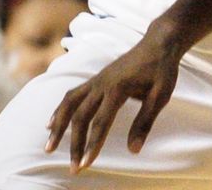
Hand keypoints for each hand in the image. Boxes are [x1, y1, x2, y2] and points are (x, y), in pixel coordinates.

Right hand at [45, 25, 181, 173]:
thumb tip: (133, 150)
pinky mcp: (95, 78)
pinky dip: (60, 109)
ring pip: (69, 103)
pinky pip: (72, 94)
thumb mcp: (161, 96)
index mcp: (118, 88)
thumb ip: (145, 121)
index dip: (92, 145)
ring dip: (58, 126)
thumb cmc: (162, 70)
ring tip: (49, 146)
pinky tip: (52, 122)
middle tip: (73, 168)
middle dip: (74, 144)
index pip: (100, 122)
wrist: (159, 43)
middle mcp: (102, 83)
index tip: (85, 165)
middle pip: (81, 116)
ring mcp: (96, 79)